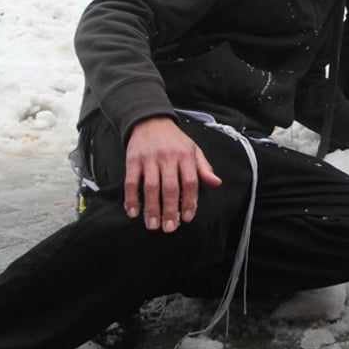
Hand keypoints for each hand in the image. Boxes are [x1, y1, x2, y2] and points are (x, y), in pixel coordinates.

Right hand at [124, 116, 221, 232]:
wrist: (150, 121)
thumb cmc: (175, 140)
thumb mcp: (194, 150)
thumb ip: (204, 168)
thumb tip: (216, 183)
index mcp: (186, 155)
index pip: (190, 181)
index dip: (190, 201)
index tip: (187, 218)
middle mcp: (168, 157)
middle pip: (170, 187)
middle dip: (170, 210)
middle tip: (169, 228)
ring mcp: (149, 159)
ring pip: (150, 187)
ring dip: (151, 208)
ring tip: (153, 225)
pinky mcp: (133, 160)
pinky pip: (131, 181)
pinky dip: (131, 198)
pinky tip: (133, 212)